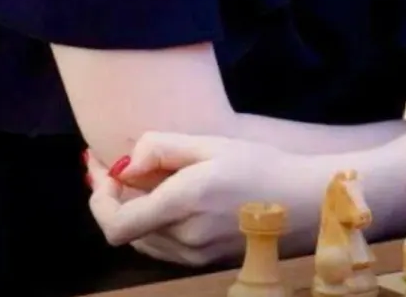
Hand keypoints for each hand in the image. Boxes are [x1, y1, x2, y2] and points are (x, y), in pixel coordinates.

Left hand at [87, 133, 313, 267]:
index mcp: (185, 204)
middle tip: (115, 167)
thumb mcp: (210, 143)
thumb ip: (161, 149)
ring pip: (142, 239)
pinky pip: (163, 245)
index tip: (106, 173)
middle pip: (126, 230)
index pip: (116, 224)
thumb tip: (125, 166)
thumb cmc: (259, 165)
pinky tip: (165, 199)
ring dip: (133, 211)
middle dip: (114, 198)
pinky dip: (153, 223)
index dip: (100, 201)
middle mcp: (186, 238)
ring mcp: (195, 256)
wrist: (304, 202)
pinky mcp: (203, 262)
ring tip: (141, 179)